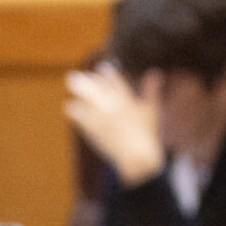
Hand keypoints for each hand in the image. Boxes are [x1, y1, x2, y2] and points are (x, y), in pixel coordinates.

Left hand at [65, 63, 166, 185]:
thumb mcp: (152, 109)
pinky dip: (75, 111)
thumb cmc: (147, 134)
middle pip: (97, 87)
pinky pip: (81, 117)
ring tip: (71, 82)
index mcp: (128, 100)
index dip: (108, 73)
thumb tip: (156, 73)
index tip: (102, 67)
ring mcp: (103, 118)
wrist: (138, 158)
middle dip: (87, 79)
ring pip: (87, 98)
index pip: (116, 82)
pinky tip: (70, 106)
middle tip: (76, 74)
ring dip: (79, 89)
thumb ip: (151, 90)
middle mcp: (114, 107)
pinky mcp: (95, 130)